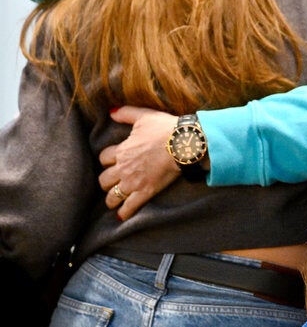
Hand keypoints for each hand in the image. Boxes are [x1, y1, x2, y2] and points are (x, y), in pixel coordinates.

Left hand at [98, 106, 180, 220]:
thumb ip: (126, 113)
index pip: (103, 158)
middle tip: (113, 182)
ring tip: (114, 200)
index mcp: (122, 150)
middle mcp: (124, 168)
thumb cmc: (165, 128)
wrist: (184, 143)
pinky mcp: (146, 192)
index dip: (107, 159)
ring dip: (111, 198)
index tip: (114, 160)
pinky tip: (122, 215)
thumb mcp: (144, 116)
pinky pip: (129, 206)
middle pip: (104, 179)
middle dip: (107, 181)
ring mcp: (134, 182)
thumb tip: (110, 111)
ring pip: (112, 195)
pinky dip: (124, 212)